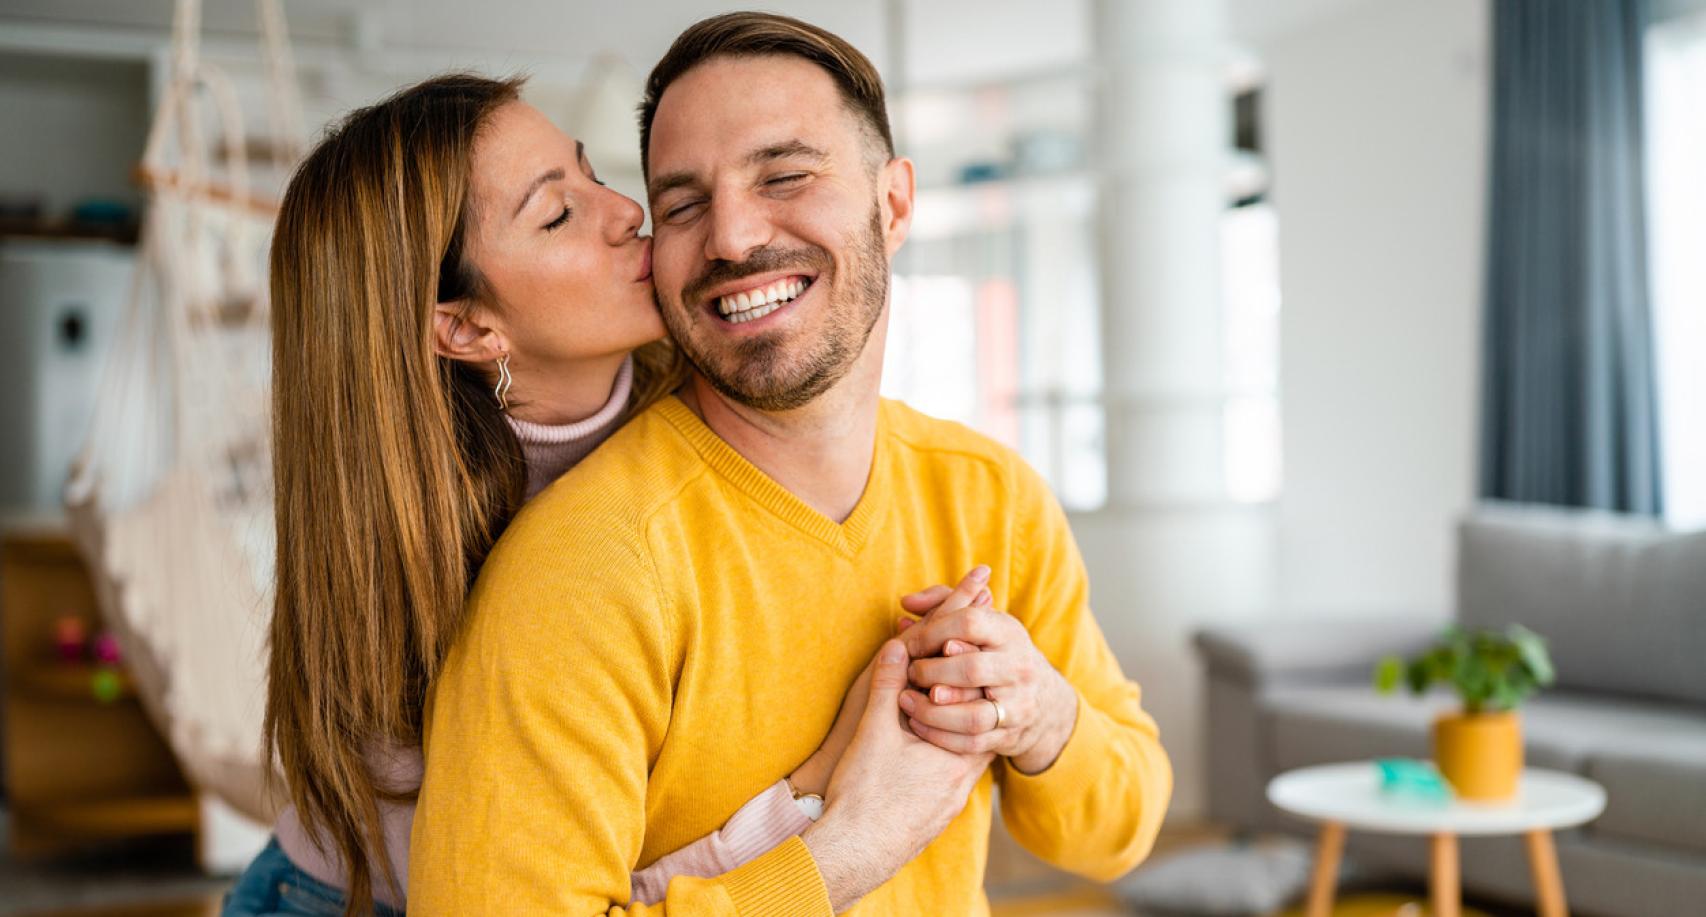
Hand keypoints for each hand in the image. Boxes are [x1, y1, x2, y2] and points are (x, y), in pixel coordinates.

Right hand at [801, 639, 992, 910]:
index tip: (953, 668)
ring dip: (944, 738)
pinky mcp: (932, 820)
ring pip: (959, 761)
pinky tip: (912, 756)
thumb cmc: (865, 794)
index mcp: (959, 761)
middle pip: (972, 737)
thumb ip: (888, 686)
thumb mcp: (874, 730)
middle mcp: (962, 786)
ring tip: (922, 717)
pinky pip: (944, 782)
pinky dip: (935, 762)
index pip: (980, 713)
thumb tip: (897, 646)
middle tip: (939, 686)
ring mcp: (949, 807)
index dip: (966, 686)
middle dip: (956, 710)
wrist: (852, 854)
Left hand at [898, 588, 1079, 775]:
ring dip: (932, 712)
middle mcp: (1019, 668)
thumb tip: (906, 602)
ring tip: (906, 701)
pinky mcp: (1010, 736)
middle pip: (971, 670)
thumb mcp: (982, 620)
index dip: (933, 632)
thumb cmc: (996, 651)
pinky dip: (940, 736)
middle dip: (931, 673)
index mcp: (1009, 632)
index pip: (969, 623)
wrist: (1044, 700)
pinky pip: (972, 742)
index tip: (911, 644)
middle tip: (909, 674)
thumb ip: (942, 603)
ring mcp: (1018, 705)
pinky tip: (918, 725)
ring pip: (972, 715)